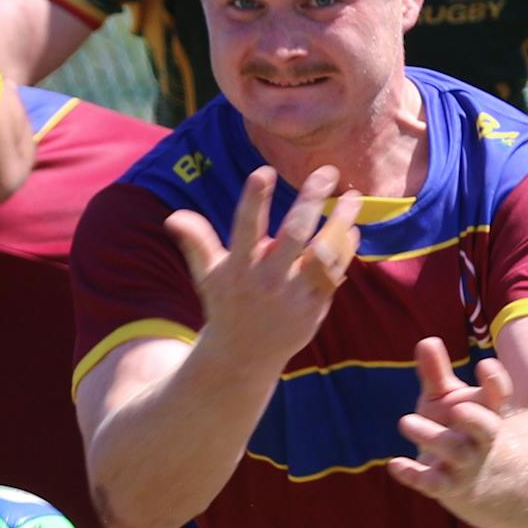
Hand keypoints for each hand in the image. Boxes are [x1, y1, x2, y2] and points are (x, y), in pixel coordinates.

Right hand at [167, 164, 362, 369]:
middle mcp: (266, 280)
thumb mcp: (207, 275)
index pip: (244, 228)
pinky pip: (334, 273)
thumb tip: (174, 217)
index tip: (263, 171)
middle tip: (326, 171)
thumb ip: (196, 242)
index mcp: (238, 268)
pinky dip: (344, 250)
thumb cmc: (227, 305)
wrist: (244, 357)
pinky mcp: (314, 308)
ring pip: (323, 252)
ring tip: (352, 197)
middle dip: (310, 200)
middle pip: (294, 233)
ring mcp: (293, 295)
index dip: (254, 200)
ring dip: (340, 222)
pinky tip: (350, 229)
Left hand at [384, 335, 512, 518]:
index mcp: (487, 413)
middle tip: (458, 408)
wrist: (469, 478)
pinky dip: (413, 474)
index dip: (494, 382)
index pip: (498, 396)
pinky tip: (394, 464)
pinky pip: (433, 482)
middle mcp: (482, 439)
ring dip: (431, 437)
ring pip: (454, 451)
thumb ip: (437, 373)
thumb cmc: (458, 426)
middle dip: (474, 419)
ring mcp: (466, 463)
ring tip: (405, 421)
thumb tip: (426, 341)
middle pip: (485, 428)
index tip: (484, 365)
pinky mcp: (446, 484)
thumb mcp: (448, 399)